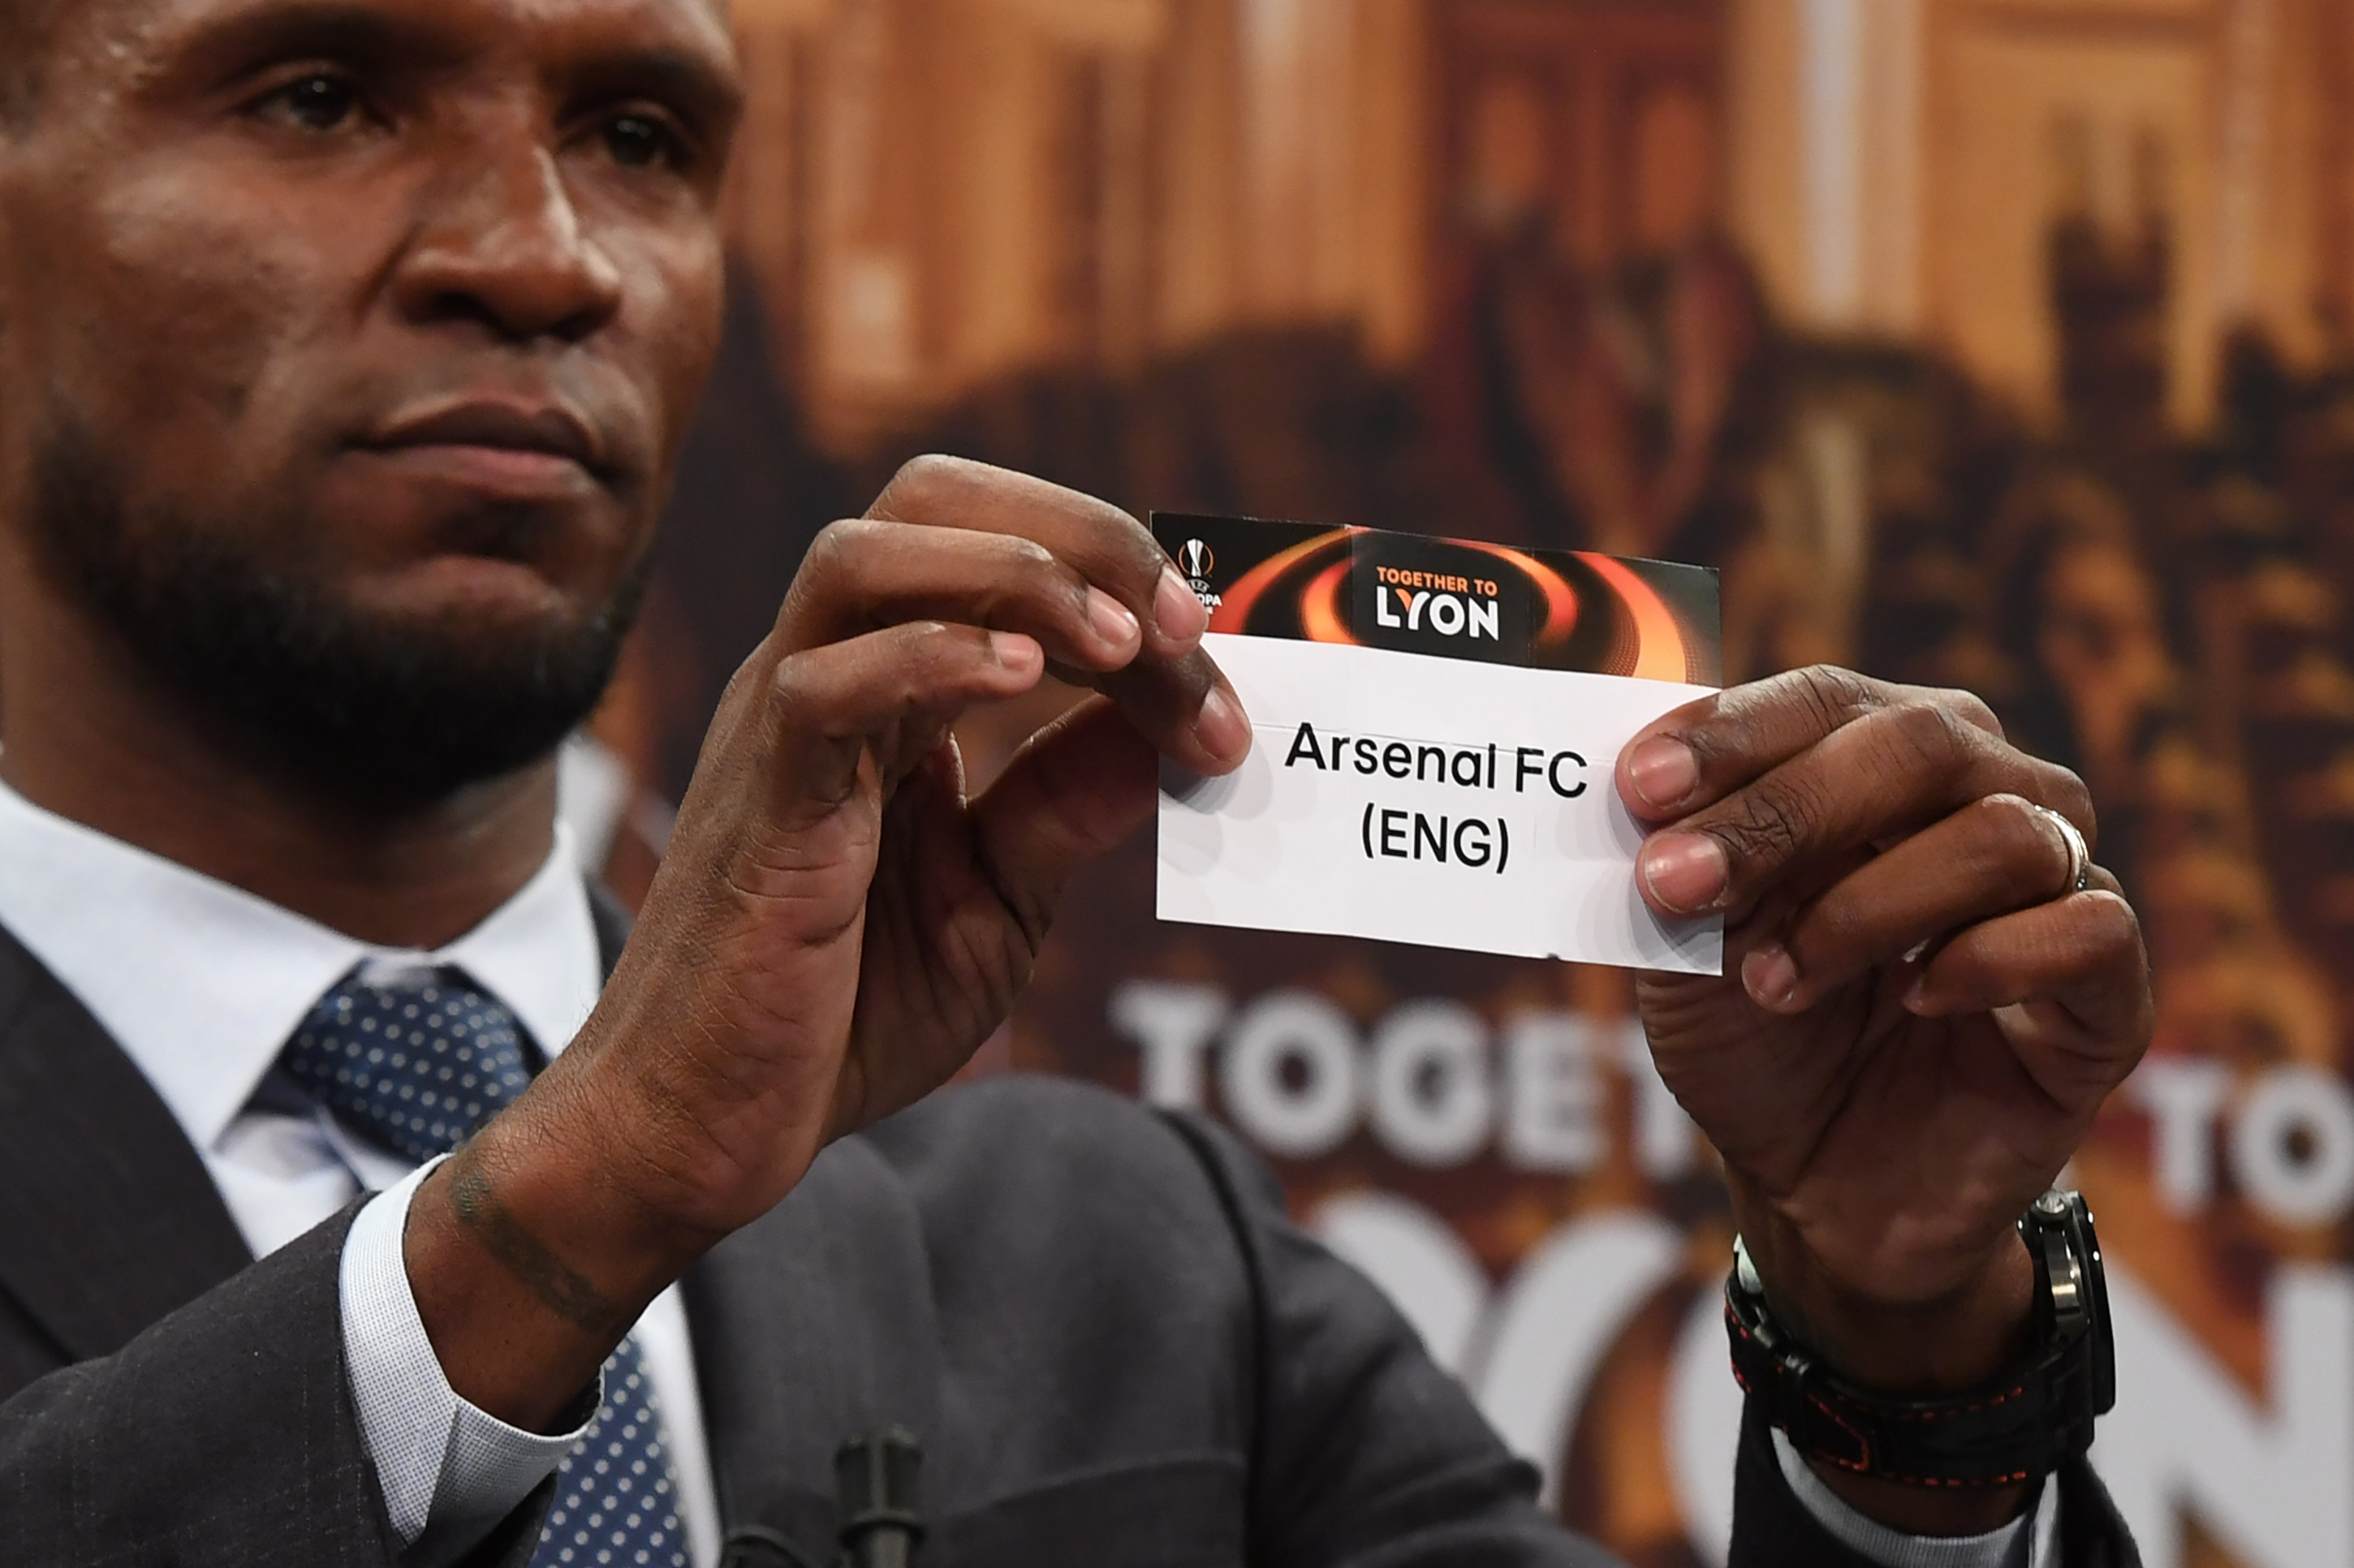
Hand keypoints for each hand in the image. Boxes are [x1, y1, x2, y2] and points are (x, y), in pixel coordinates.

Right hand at [406, 457, 1249, 1423]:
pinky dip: (930, 657)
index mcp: (892, 689)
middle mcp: (831, 676)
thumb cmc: (837, 1015)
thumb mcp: (997, 903)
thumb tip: (1158, 733)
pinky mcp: (762, 803)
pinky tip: (1025, 681)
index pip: (1008, 561)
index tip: (1225, 671)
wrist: (702, 1129)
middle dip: (1080, 534)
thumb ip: (1063, 808)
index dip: (1130, 589)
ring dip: (1014, 572)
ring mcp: (781, 727)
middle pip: (933, 499)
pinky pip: (820, 684)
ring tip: (1121, 644)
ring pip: (864, 555)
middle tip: (1186, 621)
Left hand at [1618, 667, 2151, 1524]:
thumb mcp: (1684, 955)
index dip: (1732, 733)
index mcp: (1880, 757)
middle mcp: (1987, 792)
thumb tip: (1639, 796)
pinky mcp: (2110, 988)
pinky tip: (1916, 999)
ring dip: (1866, 907)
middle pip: (1919, 743)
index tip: (1639, 787)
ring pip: (2000, 835)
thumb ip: (1673, 871)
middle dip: (1784, 810)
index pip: (1824, 699)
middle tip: (1680, 883)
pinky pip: (2086, 931)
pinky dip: (1988, 962)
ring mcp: (2061, 882)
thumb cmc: (1757, 1041)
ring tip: (1777, 981)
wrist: (1823, 1189)